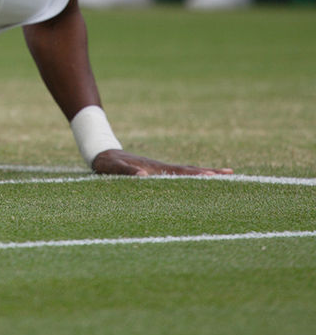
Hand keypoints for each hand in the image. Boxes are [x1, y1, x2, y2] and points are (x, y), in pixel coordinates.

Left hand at [91, 149, 233, 176]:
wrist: (102, 153)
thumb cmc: (106, 163)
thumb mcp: (114, 168)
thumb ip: (126, 172)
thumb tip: (144, 177)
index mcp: (155, 168)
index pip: (181, 172)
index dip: (198, 175)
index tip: (215, 176)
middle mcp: (161, 167)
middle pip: (190, 170)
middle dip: (210, 172)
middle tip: (231, 173)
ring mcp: (161, 169)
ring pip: (186, 171)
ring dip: (203, 174)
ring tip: (222, 175)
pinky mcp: (157, 172)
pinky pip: (178, 175)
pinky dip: (191, 177)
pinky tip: (198, 181)